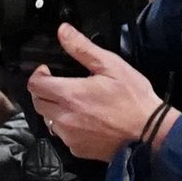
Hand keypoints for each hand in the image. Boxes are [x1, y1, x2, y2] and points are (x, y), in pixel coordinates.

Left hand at [26, 25, 163, 162]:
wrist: (147, 131)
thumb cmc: (132, 97)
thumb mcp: (111, 66)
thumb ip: (82, 49)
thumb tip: (63, 31)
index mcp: (69, 95)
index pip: (34, 84)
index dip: (37, 75)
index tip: (46, 71)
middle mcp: (62, 117)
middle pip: (37, 102)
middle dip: (43, 91)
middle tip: (59, 84)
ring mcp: (67, 135)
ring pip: (48, 119)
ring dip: (55, 109)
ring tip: (75, 102)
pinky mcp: (75, 148)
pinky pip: (62, 135)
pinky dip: (67, 126)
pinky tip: (85, 119)